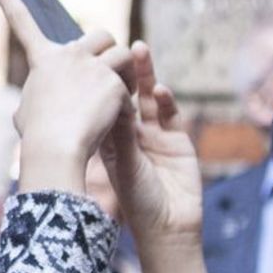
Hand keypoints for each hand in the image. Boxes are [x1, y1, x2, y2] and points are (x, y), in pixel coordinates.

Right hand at [0, 0, 130, 195]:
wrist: (55, 149)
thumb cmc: (38, 137)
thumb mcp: (28, 112)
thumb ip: (40, 96)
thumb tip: (36, 104)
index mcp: (43, 60)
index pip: (20, 21)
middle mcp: (68, 55)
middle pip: (102, 34)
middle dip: (110, 51)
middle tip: (108, 74)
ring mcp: (92, 67)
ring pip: (123, 56)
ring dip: (125, 75)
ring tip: (115, 101)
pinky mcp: (113, 83)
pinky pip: (129, 86)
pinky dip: (126, 103)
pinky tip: (114, 120)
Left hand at [100, 42, 203, 243]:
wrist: (168, 226)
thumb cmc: (137, 199)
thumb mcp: (123, 164)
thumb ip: (119, 135)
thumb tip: (107, 102)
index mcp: (110, 139)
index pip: (104, 103)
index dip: (101, 81)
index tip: (94, 58)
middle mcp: (131, 134)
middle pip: (126, 95)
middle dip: (124, 70)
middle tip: (119, 46)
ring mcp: (155, 136)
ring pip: (148, 99)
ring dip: (145, 76)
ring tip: (138, 51)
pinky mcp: (178, 141)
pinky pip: (170, 115)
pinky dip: (165, 101)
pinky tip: (159, 89)